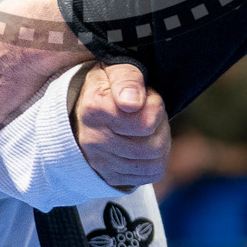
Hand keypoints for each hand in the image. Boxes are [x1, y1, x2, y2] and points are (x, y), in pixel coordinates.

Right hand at [71, 64, 169, 188]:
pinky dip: (156, 159)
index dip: (155, 105)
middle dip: (161, 125)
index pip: (146, 122)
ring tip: (149, 127)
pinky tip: (146, 143)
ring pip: (155, 162)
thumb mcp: (116, 69)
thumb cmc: (107, 86)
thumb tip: (132, 103)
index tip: (146, 96)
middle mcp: (94, 139)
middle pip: (153, 145)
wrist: (86, 108)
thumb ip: (127, 78)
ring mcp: (101, 162)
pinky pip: (150, 174)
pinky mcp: (111, 177)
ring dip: (161, 142)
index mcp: (94, 108)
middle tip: (151, 112)